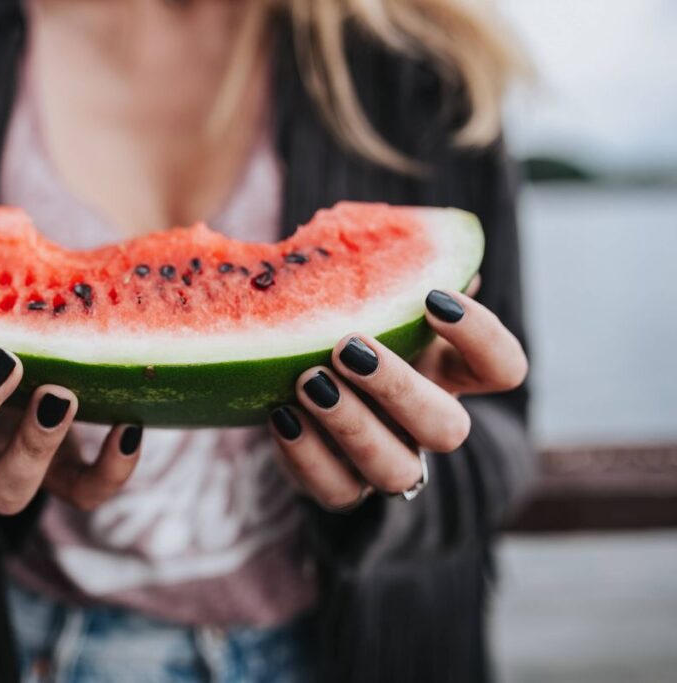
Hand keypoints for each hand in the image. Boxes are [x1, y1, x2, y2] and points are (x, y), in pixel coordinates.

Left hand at [268, 281, 527, 510]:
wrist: (297, 395)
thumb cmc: (339, 333)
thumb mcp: (363, 302)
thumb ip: (385, 274)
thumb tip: (398, 233)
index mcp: (446, 373)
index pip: (504, 368)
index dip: (482, 337)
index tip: (432, 298)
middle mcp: (425, 426)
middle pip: (449, 429)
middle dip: (399, 388)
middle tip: (347, 346)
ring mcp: (386, 464)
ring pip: (396, 471)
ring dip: (353, 425)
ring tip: (309, 381)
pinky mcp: (340, 490)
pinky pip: (335, 493)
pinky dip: (307, 455)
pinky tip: (281, 414)